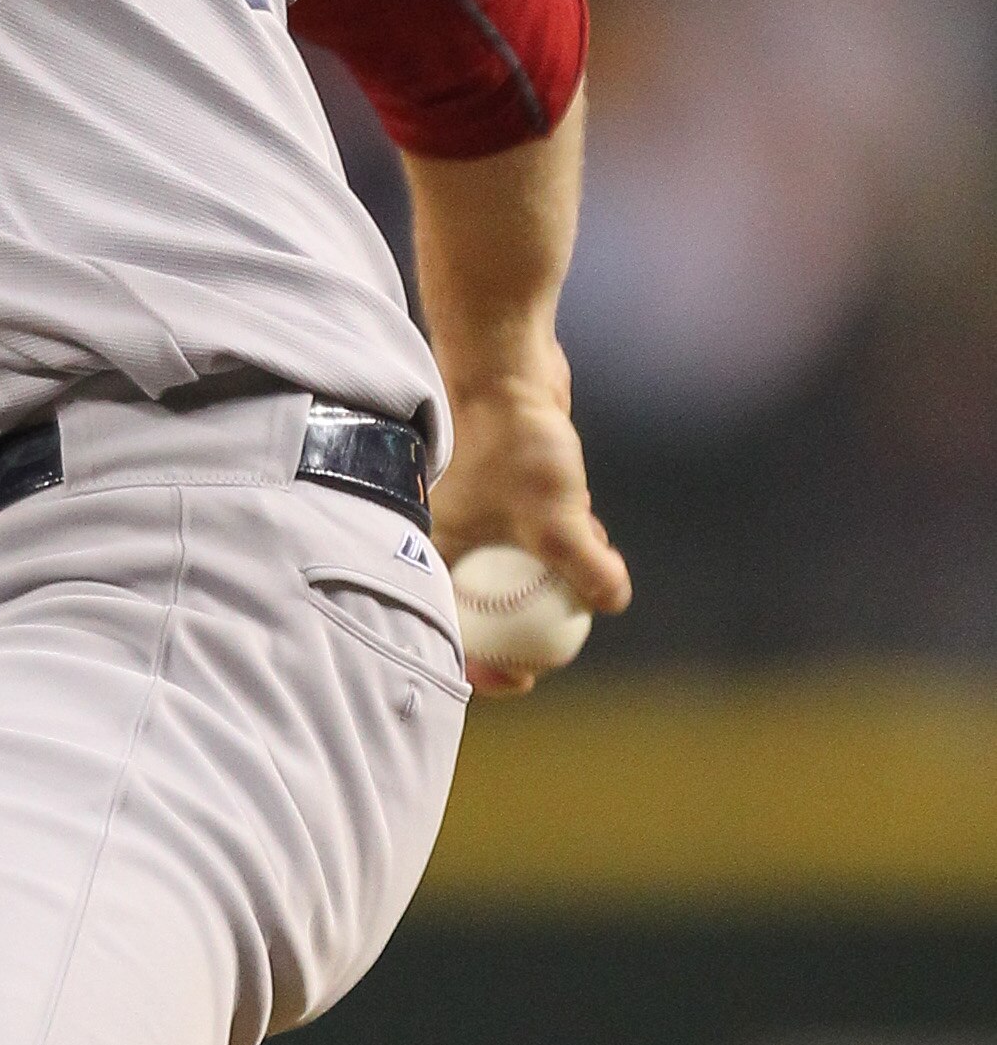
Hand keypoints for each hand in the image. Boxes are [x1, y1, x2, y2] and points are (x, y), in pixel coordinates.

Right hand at [429, 339, 631, 694]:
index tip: (525, 678)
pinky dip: (560, 545)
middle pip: (483, 610)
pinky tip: (595, 534)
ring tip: (593, 579)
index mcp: (432, 555)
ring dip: (553, 584)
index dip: (484, 668)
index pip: (450, 633)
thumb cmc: (513, 442)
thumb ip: (586, 568)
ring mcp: (476, 516)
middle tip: (566, 648)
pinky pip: (531, 537)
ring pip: (513, 571)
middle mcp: (446, 540)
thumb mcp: (558, 519)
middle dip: (526, 632)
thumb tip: (613, 602)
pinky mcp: (505, 492)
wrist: (506, 366)